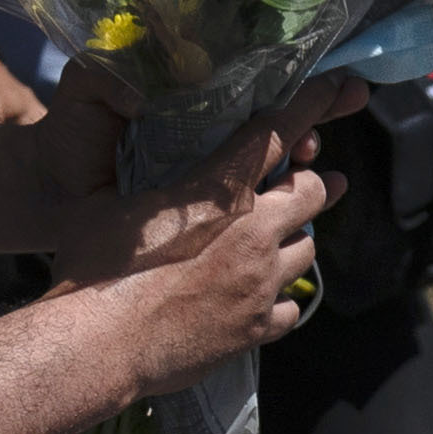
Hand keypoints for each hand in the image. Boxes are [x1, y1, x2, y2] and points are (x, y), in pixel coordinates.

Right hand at [93, 126, 335, 375]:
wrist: (96, 346)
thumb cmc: (92, 271)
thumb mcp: (110, 207)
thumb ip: (142, 183)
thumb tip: (139, 163)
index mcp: (217, 193)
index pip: (276, 133)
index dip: (313, 104)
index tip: (340, 88)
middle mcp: (252, 234)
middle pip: (313, 192)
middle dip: (309, 185)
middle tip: (304, 184)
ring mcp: (259, 284)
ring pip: (307, 249)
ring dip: (293, 241)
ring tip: (271, 244)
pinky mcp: (256, 329)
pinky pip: (290, 308)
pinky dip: (278, 299)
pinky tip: (257, 299)